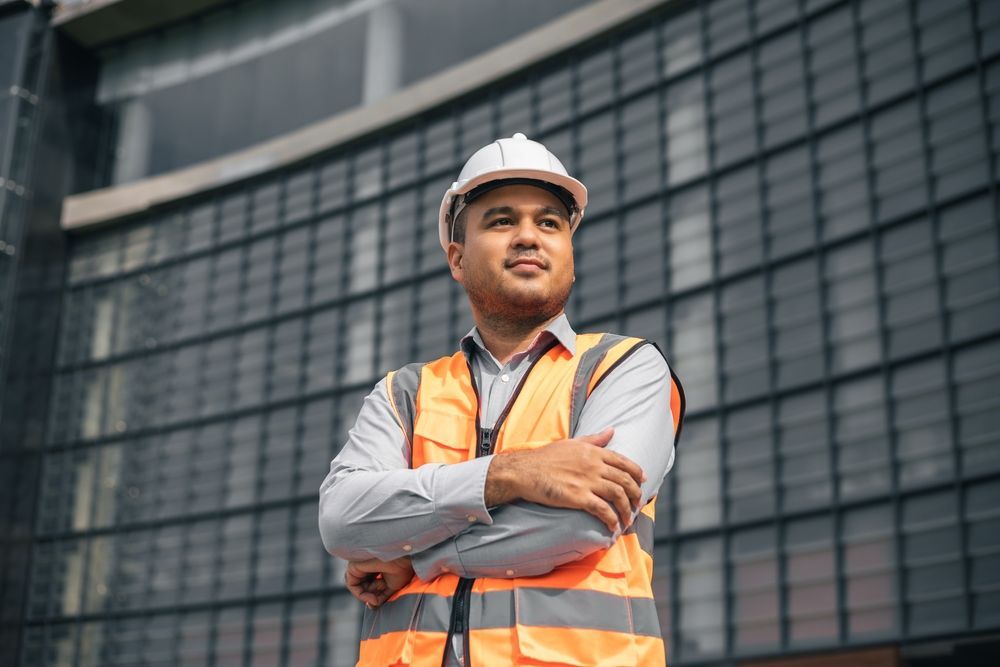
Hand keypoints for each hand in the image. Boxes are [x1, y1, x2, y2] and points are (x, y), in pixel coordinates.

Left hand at [344, 557, 413, 606]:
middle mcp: (364, 564)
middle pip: (360, 585)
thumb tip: (371, 606)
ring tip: (375, 599)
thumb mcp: (391, 586)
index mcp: (374, 566)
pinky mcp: (353, 566)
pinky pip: (352, 585)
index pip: (366, 584)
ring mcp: (358, 564)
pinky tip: (371, 597)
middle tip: (377, 601)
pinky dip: (360, 594)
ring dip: (365, 595)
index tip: (377, 602)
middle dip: (369, 595)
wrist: (404, 559)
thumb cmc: (402, 568)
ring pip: (355, 586)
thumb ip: (380, 596)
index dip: (371, 595)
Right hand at [484, 427, 645, 531]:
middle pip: (625, 480)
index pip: (624, 462)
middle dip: (635, 495)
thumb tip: (612, 430)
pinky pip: (603, 510)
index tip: (643, 482)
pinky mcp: (578, 497)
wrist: (524, 471)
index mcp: (593, 451)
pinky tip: (613, 528)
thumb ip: (594, 439)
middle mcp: (593, 465)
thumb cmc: (545, 457)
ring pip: (618, 496)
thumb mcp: (572, 443)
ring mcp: (587, 481)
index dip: (637, 473)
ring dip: (626, 510)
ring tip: (627, 519)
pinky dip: (611, 520)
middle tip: (637, 504)